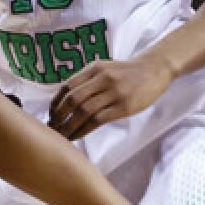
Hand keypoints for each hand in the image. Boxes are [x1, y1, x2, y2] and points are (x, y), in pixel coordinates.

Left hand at [49, 58, 174, 139]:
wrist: (154, 70)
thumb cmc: (126, 72)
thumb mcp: (104, 69)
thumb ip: (86, 81)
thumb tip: (64, 101)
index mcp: (94, 68)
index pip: (67, 86)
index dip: (55, 102)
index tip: (50, 114)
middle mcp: (102, 78)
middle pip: (73, 99)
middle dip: (58, 116)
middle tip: (51, 128)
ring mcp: (114, 92)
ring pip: (84, 111)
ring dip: (68, 126)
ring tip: (61, 135)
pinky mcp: (124, 106)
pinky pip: (98, 120)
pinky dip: (83, 130)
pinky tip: (76, 136)